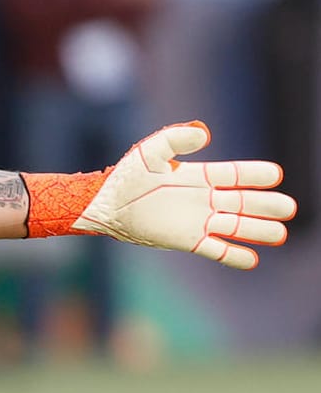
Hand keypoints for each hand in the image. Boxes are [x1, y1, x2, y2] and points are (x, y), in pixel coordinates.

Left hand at [71, 122, 294, 269]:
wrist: (105, 206)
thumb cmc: (125, 177)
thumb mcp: (150, 152)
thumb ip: (175, 139)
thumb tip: (205, 133)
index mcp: (199, 177)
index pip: (236, 175)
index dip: (255, 175)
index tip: (275, 175)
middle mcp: (204, 199)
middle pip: (244, 203)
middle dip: (266, 205)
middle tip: (288, 208)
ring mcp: (198, 221)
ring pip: (236, 226)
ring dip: (258, 231)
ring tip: (279, 234)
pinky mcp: (187, 240)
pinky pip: (217, 249)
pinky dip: (234, 255)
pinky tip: (253, 259)